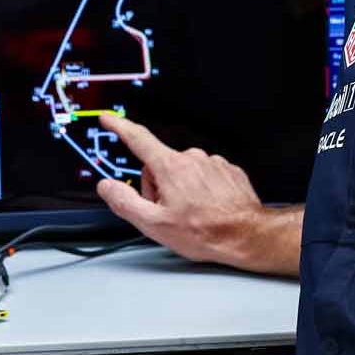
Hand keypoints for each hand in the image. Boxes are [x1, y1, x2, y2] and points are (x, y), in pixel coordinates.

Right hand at [94, 113, 300, 274]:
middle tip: (168, 212)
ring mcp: (212, 162)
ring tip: (192, 214)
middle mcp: (192, 158)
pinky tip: (208, 209)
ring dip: (181, 189)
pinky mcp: (228, 170)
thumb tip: (107, 187)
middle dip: (158, 186)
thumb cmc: (205, 232)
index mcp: (170, 167)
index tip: (110, 119)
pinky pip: (205, 175)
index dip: (120, 127)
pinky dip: (202, 190)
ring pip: (183, 171)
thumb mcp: (155, 225)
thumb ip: (125, 202)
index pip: (138, 139)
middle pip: (160, 165)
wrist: (246, 235)